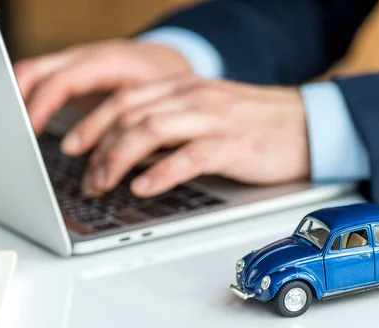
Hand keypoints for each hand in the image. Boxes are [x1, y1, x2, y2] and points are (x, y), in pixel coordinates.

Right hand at [13, 39, 193, 133]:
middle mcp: (86, 57)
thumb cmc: (166, 82)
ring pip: (34, 75)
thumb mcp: (156, 102)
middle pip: (35, 71)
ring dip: (19, 102)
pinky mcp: (75, 76)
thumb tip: (112, 161)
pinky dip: (31, 102)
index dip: (41, 106)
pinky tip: (26, 125)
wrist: (171, 63)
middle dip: (16, 101)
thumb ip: (131, 123)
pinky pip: (43, 83)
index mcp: (107, 61)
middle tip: (9, 135)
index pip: (61, 80)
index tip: (27, 131)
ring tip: (11, 134)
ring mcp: (77, 64)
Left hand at [69, 77, 310, 197]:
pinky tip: (143, 188)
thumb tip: (133, 149)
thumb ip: (172, 123)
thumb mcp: (207, 112)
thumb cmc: (256, 124)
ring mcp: (212, 119)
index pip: (124, 100)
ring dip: (118, 160)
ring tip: (104, 185)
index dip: (92, 123)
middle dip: (97, 147)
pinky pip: (187, 157)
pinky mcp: (231, 145)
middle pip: (128, 115)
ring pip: (149, 131)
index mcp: (183, 88)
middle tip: (86, 178)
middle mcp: (192, 98)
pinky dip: (160, 174)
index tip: (72, 148)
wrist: (306, 124)